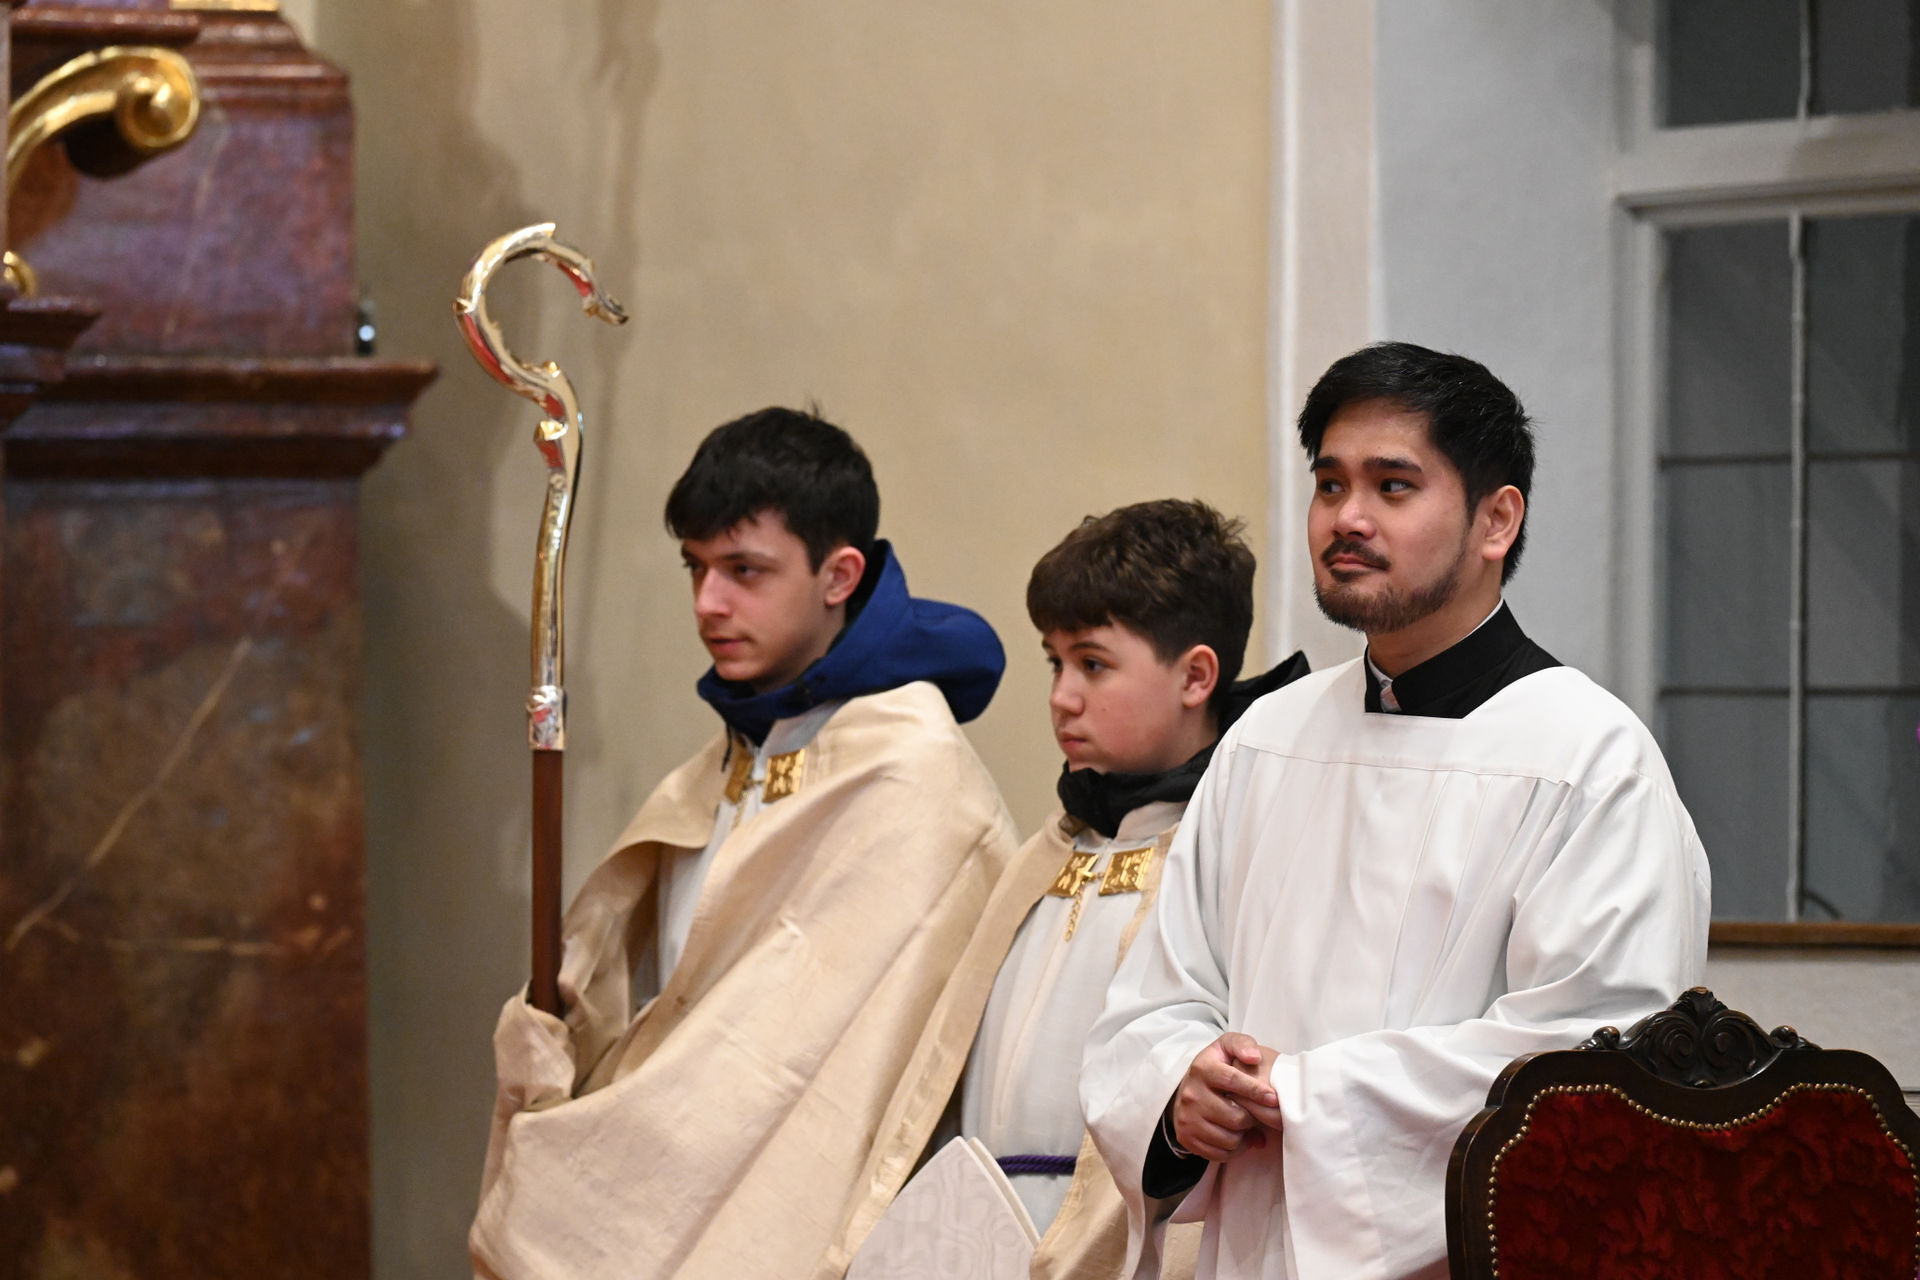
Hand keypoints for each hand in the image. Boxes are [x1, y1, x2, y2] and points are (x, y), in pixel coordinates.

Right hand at [1171, 1032, 1281, 1161]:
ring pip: (1230, 1139)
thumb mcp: (1226, 1047)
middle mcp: (1191, 1094)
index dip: (1255, 1090)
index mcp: (1202, 1068)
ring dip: (1244, 1135)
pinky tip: (1236, 1137)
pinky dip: (1233, 1149)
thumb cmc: (1216, 1067)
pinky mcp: (1186, 1138)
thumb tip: (1254, 1057)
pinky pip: (1219, 1154)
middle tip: (1255, 1114)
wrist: (1186, 1089)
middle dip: (1252, 1118)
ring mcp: (1187, 1118)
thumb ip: (1242, 1044)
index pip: (1232, 1080)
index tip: (1274, 1098)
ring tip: (1245, 1125)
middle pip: (1235, 1117)